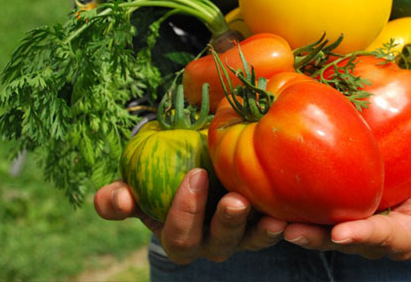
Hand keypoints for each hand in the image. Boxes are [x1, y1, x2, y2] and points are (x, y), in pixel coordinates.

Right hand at [93, 168, 286, 263]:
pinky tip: (292, 210)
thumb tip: (119, 198)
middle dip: (226, 223)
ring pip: (251, 240)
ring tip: (273, 217)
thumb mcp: (136, 184)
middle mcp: (210, 243)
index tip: (194, 174)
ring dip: (261, 230)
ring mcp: (240, 236)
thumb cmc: (161, 176)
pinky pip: (276, 228)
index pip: (178, 235)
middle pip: (218, 243)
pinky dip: (286, 222)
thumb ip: (118, 197)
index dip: (184, 211)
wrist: (196, 167)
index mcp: (179, 236)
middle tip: (235, 199)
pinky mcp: (265, 224)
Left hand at [281, 150, 410, 259]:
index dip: (363, 236)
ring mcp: (354, 221)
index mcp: (404, 234)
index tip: (342, 233)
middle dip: (316, 238)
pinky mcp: (339, 204)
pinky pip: (315, 208)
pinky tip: (270, 195)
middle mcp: (374, 235)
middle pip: (342, 240)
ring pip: (322, 229)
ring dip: (297, 226)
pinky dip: (294, 205)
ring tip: (269, 220)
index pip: (382, 237)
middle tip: (288, 231)